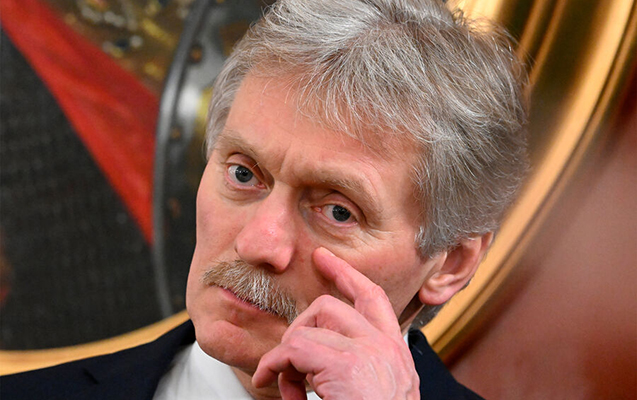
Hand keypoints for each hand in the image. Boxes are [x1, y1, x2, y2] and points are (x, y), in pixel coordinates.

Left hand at [252, 247, 419, 398]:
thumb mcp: (371, 394)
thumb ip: (349, 371)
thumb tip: (304, 368)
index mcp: (395, 356)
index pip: (373, 299)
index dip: (347, 275)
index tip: (323, 259)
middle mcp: (387, 349)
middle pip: (333, 305)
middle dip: (300, 326)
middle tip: (288, 361)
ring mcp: (370, 355)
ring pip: (309, 326)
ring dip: (286, 356)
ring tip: (285, 387)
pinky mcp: (348, 368)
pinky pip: (295, 349)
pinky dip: (274, 365)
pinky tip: (271, 386)